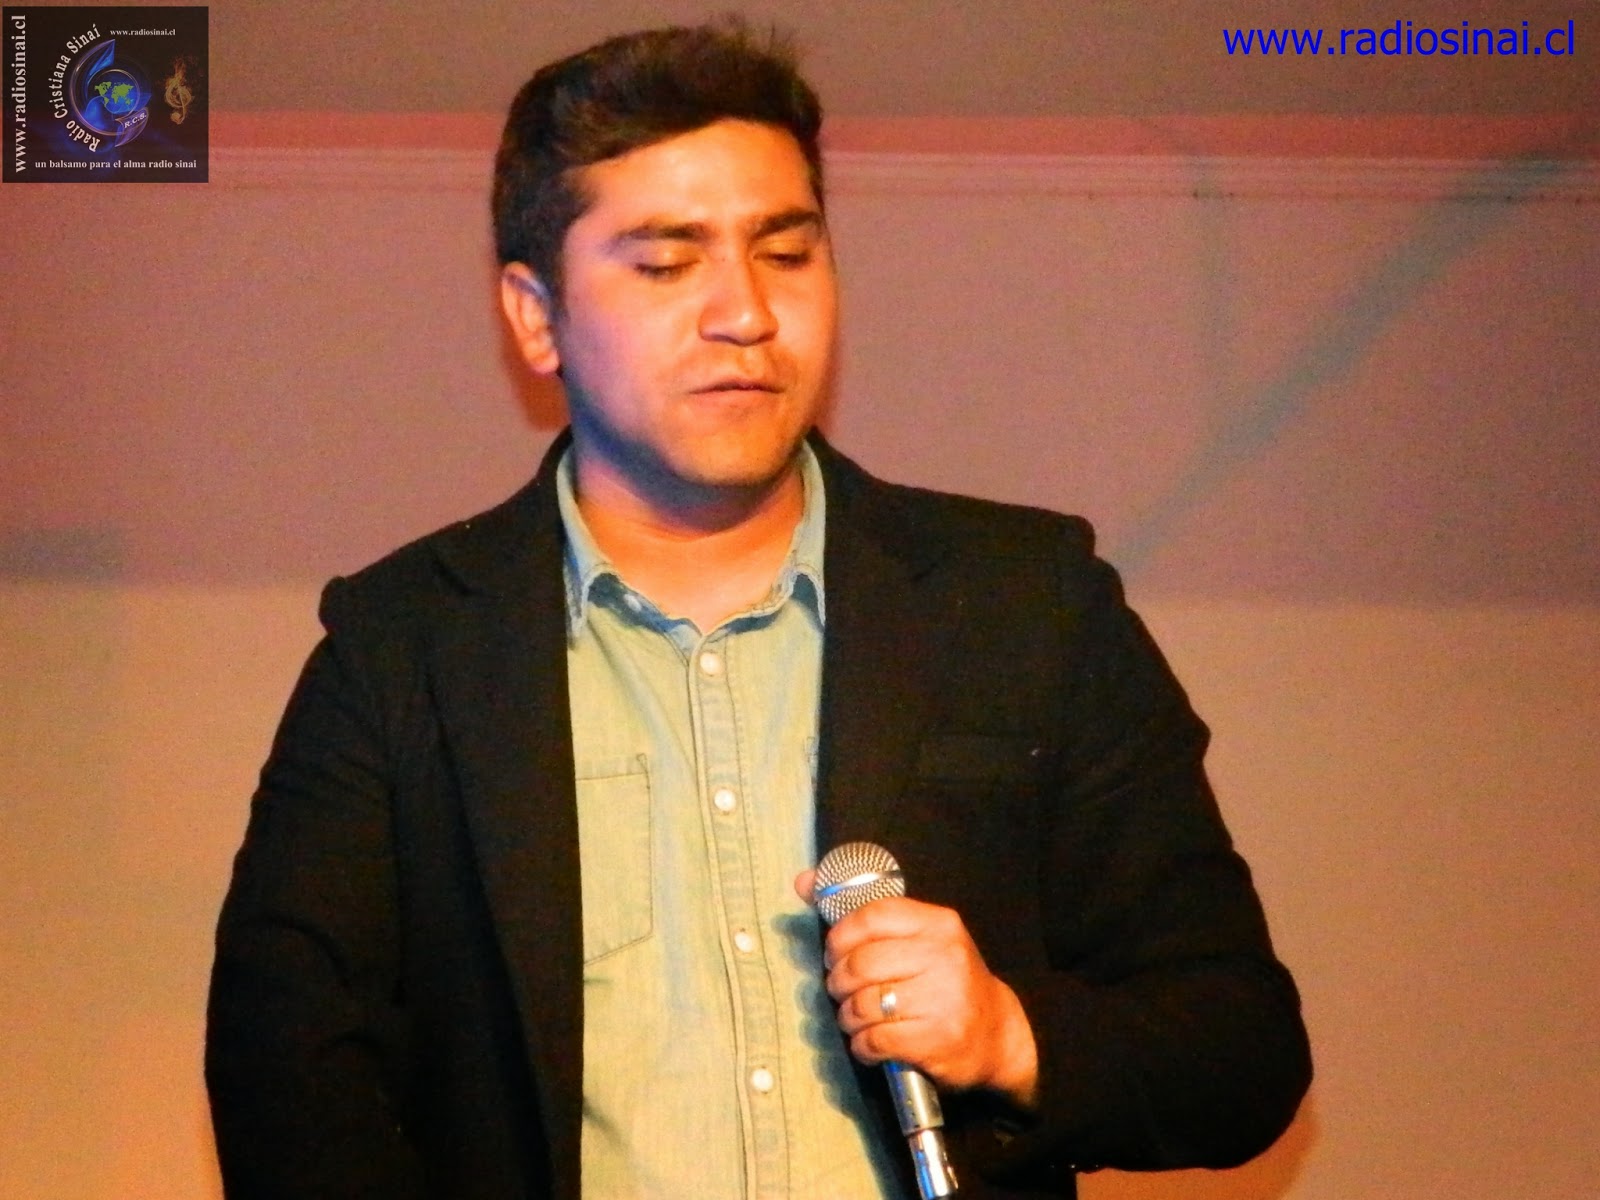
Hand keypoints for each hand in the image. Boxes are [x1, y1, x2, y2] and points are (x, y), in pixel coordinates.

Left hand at [795, 869, 1038, 1108]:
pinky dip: (862, 1045)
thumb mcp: (918, 939)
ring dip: (848, 1017)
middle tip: (840, 990)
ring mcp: (943, 999)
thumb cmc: (945, 980)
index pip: (871, 916)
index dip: (840, 936)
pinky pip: (875, 1040)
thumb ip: (863, 914)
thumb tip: (803, 882)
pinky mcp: (937, 1040)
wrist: (997, 1034)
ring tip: (855, 1019)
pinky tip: (869, 1044)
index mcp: (938, 924)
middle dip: (838, 982)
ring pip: (864, 1004)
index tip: (834, 953)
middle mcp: (944, 957)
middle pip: (861, 964)